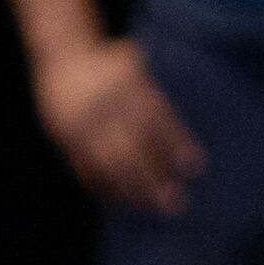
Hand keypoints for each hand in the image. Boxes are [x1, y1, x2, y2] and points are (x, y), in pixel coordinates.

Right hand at [34, 37, 205, 213]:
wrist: (61, 57)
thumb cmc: (113, 64)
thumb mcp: (135, 60)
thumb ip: (159, 84)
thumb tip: (201, 114)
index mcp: (120, 81)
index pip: (152, 116)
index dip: (175, 141)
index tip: (195, 165)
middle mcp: (97, 104)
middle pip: (128, 149)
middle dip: (153, 178)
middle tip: (177, 202)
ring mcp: (77, 124)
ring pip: (106, 165)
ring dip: (131, 190)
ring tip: (154, 207)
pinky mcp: (63, 139)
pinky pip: (84, 170)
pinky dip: (105, 190)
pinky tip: (125, 203)